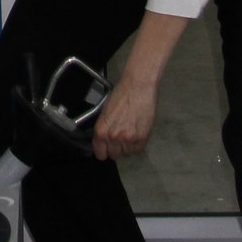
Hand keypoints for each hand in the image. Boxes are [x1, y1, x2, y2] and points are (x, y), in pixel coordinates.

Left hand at [91, 10, 189, 159]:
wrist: (138, 86)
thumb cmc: (120, 96)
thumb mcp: (105, 113)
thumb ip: (104, 129)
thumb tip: (105, 141)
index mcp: (101, 131)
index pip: (100, 154)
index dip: (104, 151)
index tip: (108, 147)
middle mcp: (112, 137)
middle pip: (114, 155)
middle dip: (117, 148)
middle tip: (122, 137)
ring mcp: (127, 139)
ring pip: (127, 153)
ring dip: (128, 146)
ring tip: (131, 132)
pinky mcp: (142, 138)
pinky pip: (138, 150)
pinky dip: (138, 144)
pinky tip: (138, 133)